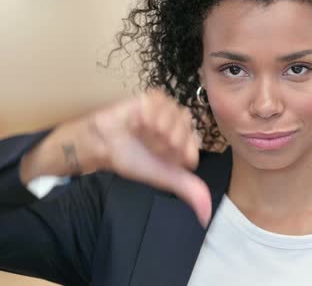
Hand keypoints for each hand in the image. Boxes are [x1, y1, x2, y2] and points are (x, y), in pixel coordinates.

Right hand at [90, 88, 209, 226]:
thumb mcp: (163, 177)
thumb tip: (206, 216)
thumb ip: (188, 190)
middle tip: (149, 146)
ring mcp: (169, 109)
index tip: (161, 159)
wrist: (105, 144)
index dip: (174, 157)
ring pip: (174, 118)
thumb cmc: (134, 159)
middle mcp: (182, 124)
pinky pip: (160, 104)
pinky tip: (139, 121)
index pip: (192, 152)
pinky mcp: (155, 97)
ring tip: (142, 132)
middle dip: (164, 145)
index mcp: (188, 143)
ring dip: (155, 131)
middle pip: (185, 134)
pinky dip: (148, 116)